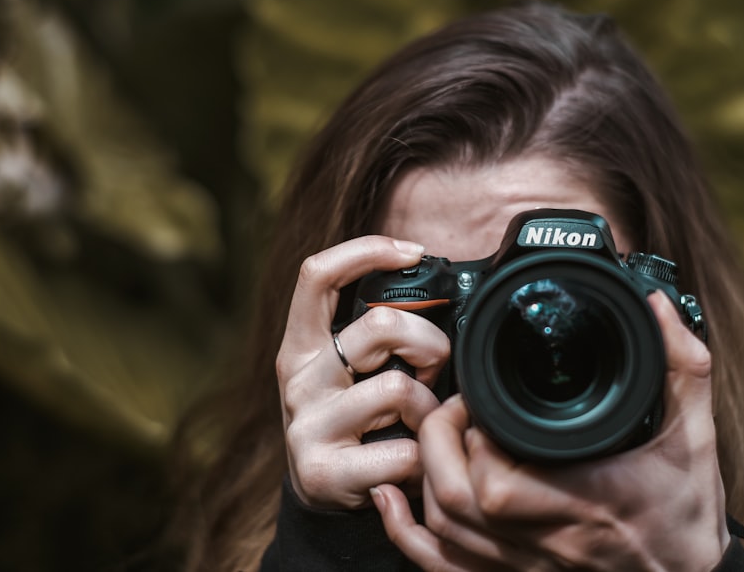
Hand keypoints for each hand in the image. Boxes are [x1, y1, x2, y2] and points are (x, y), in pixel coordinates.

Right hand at [276, 236, 450, 509]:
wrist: (321, 492)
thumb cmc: (352, 419)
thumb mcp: (350, 369)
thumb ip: (379, 336)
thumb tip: (445, 297)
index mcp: (302, 344)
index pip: (317, 275)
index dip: (366, 251)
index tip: (413, 252)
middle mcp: (298, 378)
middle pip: (381, 326)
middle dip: (429, 343)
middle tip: (434, 370)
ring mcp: (308, 425)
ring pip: (398, 390)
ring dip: (429, 408)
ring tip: (421, 423)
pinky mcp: (324, 471)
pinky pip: (404, 452)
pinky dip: (423, 458)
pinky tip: (413, 462)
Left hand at [371, 290, 729, 570]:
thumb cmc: (689, 511)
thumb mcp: (696, 434)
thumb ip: (682, 366)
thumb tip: (658, 304)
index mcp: (589, 500)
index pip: (499, 484)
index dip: (471, 440)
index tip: (477, 398)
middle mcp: (551, 540)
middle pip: (457, 505)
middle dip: (437, 446)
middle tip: (453, 407)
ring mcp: (530, 565)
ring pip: (445, 534)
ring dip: (423, 479)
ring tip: (438, 435)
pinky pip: (447, 568)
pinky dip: (409, 535)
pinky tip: (393, 501)